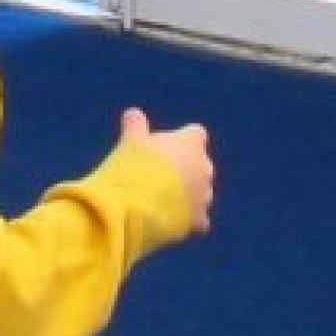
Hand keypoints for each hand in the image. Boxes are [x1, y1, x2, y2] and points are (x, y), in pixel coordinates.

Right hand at [121, 106, 215, 232]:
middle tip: (158, 177)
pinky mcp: (199, 219)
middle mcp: (205, 167)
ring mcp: (204, 195)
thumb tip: (133, 114)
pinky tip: (172, 221)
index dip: (180, 141)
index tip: (163, 149)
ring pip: (200, 193)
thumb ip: (135, 125)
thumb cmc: (134, 166)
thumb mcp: (131, 141)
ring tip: (160, 201)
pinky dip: (189, 220)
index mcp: (192, 142)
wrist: (136, 204)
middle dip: (184, 170)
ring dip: (187, 196)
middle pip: (199, 165)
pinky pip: (199, 220)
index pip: (195, 134)